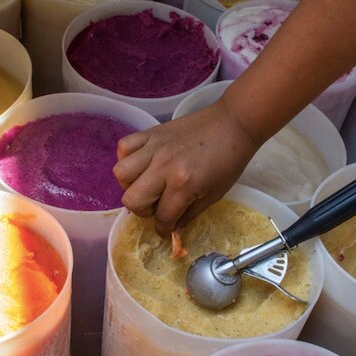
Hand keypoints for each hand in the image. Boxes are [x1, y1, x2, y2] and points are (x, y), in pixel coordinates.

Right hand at [113, 100, 260, 237]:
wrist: (233, 123)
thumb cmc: (230, 161)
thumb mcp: (215, 194)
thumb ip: (190, 214)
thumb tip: (174, 231)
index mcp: (183, 184)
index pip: (162, 216)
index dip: (163, 229)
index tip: (166, 229)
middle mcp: (163, 166)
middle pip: (132, 200)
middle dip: (144, 211)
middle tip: (158, 206)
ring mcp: (154, 147)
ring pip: (121, 173)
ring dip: (131, 185)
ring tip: (148, 184)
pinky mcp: (151, 132)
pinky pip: (125, 147)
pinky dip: (128, 158)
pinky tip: (143, 164)